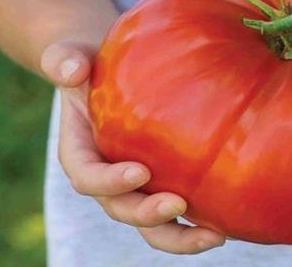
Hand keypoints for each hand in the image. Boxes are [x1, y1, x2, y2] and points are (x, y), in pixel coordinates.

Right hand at [41, 41, 225, 252]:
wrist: (111, 73)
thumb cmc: (92, 64)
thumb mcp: (72, 56)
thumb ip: (63, 60)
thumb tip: (71, 70)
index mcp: (80, 153)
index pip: (87, 177)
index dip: (109, 181)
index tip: (139, 171)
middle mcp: (108, 178)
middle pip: (122, 209)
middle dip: (148, 215)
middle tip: (177, 205)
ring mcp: (137, 186)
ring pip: (153, 225)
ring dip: (181, 236)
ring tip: (215, 236)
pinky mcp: (164, 183)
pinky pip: (178, 212)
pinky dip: (199, 222)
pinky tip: (228, 222)